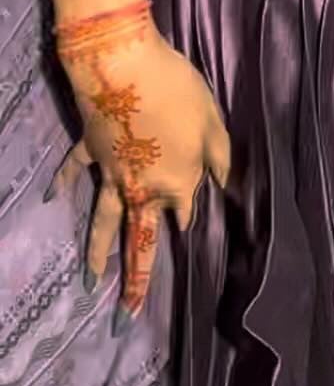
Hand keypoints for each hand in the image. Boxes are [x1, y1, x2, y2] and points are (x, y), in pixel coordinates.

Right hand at [52, 4, 230, 314]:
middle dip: (133, 280)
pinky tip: (51, 198)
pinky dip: (63, 184)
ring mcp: (111, 172)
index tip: (188, 227)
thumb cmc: (179, 93)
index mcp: (176, 182)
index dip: (188, 219)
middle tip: (123, 317)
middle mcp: (141, 187)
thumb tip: (229, 188)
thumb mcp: (213, 123)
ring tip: (90, 283)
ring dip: (95, 251)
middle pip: (137, 239)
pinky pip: (74, 172)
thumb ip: (222, 158)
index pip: (184, 212)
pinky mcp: (90, 149)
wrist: (126, 68)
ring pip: (102, 220)